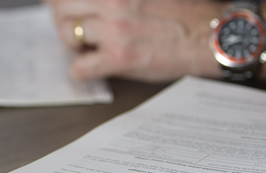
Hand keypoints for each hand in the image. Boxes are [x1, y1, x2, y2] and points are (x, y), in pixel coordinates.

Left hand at [45, 0, 225, 81]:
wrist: (209, 35)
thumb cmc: (183, 14)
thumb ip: (116, 0)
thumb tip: (93, 5)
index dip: (58, 2)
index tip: (56, 6)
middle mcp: (113, 3)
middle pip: (61, 8)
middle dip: (63, 20)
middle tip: (76, 30)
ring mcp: (115, 30)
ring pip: (68, 35)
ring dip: (73, 45)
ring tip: (87, 49)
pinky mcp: (119, 57)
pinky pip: (80, 67)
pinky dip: (80, 71)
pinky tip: (91, 69)